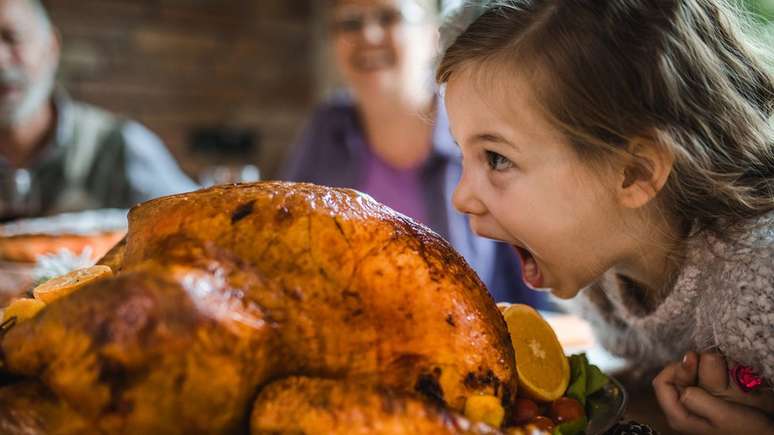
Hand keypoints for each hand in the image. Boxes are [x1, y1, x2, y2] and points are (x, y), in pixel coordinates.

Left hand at [653, 353, 773, 433]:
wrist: (770, 433)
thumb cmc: (747, 430)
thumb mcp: (721, 416)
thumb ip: (699, 398)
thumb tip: (683, 380)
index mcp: (679, 414)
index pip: (662, 382)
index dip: (676, 369)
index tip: (694, 361)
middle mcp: (686, 403)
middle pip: (679, 372)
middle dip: (698, 366)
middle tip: (719, 370)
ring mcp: (701, 395)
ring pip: (696, 368)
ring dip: (713, 366)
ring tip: (731, 377)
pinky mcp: (715, 391)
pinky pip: (712, 371)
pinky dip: (722, 368)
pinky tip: (735, 377)